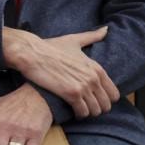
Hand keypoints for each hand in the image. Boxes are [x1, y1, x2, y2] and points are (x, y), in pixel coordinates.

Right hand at [2, 26, 118, 118]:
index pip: (114, 93)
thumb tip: (106, 29)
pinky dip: (79, 114)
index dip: (105, 99)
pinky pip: (82, 112)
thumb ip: (92, 36)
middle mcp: (93, 78)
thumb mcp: (74, 40)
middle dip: (97, 108)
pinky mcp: (72, 94)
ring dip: (88, 113)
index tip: (94, 99)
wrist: (31, 53)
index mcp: (96, 68)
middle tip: (86, 107)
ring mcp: (83, 86)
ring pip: (95, 110)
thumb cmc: (49, 47)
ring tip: (79, 110)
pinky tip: (72, 112)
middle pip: (106, 104)